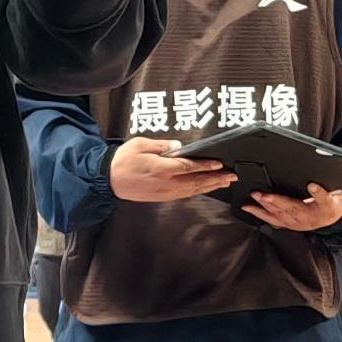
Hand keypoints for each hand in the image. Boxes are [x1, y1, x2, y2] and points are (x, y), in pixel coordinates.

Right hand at [109, 136, 233, 204]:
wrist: (109, 180)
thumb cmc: (123, 161)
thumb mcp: (140, 145)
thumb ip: (161, 145)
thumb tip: (178, 146)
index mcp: (161, 168)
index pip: (189, 167)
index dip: (206, 166)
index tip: (219, 164)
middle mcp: (166, 182)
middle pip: (196, 181)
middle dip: (215, 179)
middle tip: (232, 176)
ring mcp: (165, 192)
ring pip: (193, 190)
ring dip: (210, 186)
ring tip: (224, 182)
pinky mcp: (162, 197)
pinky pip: (185, 194)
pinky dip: (198, 191)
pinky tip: (205, 188)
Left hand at [246, 184, 341, 232]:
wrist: (332, 218)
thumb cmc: (329, 206)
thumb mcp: (331, 199)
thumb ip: (321, 194)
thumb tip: (312, 186)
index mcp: (307, 213)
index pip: (290, 205)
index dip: (277, 200)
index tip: (267, 196)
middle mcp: (297, 220)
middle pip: (279, 210)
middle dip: (266, 203)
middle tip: (255, 194)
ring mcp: (291, 223)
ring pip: (273, 216)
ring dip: (260, 210)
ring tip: (248, 204)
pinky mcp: (287, 223)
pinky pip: (271, 220)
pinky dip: (260, 215)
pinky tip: (250, 210)